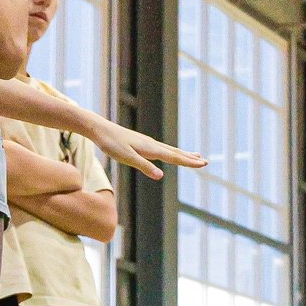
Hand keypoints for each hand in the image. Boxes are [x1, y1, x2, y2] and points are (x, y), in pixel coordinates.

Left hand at [91, 116, 205, 179]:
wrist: (100, 129)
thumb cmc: (111, 144)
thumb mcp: (127, 158)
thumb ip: (144, 167)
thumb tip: (161, 176)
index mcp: (151, 149)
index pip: (174, 157)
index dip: (189, 162)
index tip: (203, 164)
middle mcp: (152, 144)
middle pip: (176, 153)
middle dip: (191, 158)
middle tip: (205, 162)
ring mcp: (148, 143)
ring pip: (170, 150)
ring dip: (184, 154)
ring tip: (195, 155)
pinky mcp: (142, 143)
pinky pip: (162, 149)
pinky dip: (172, 152)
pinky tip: (171, 153)